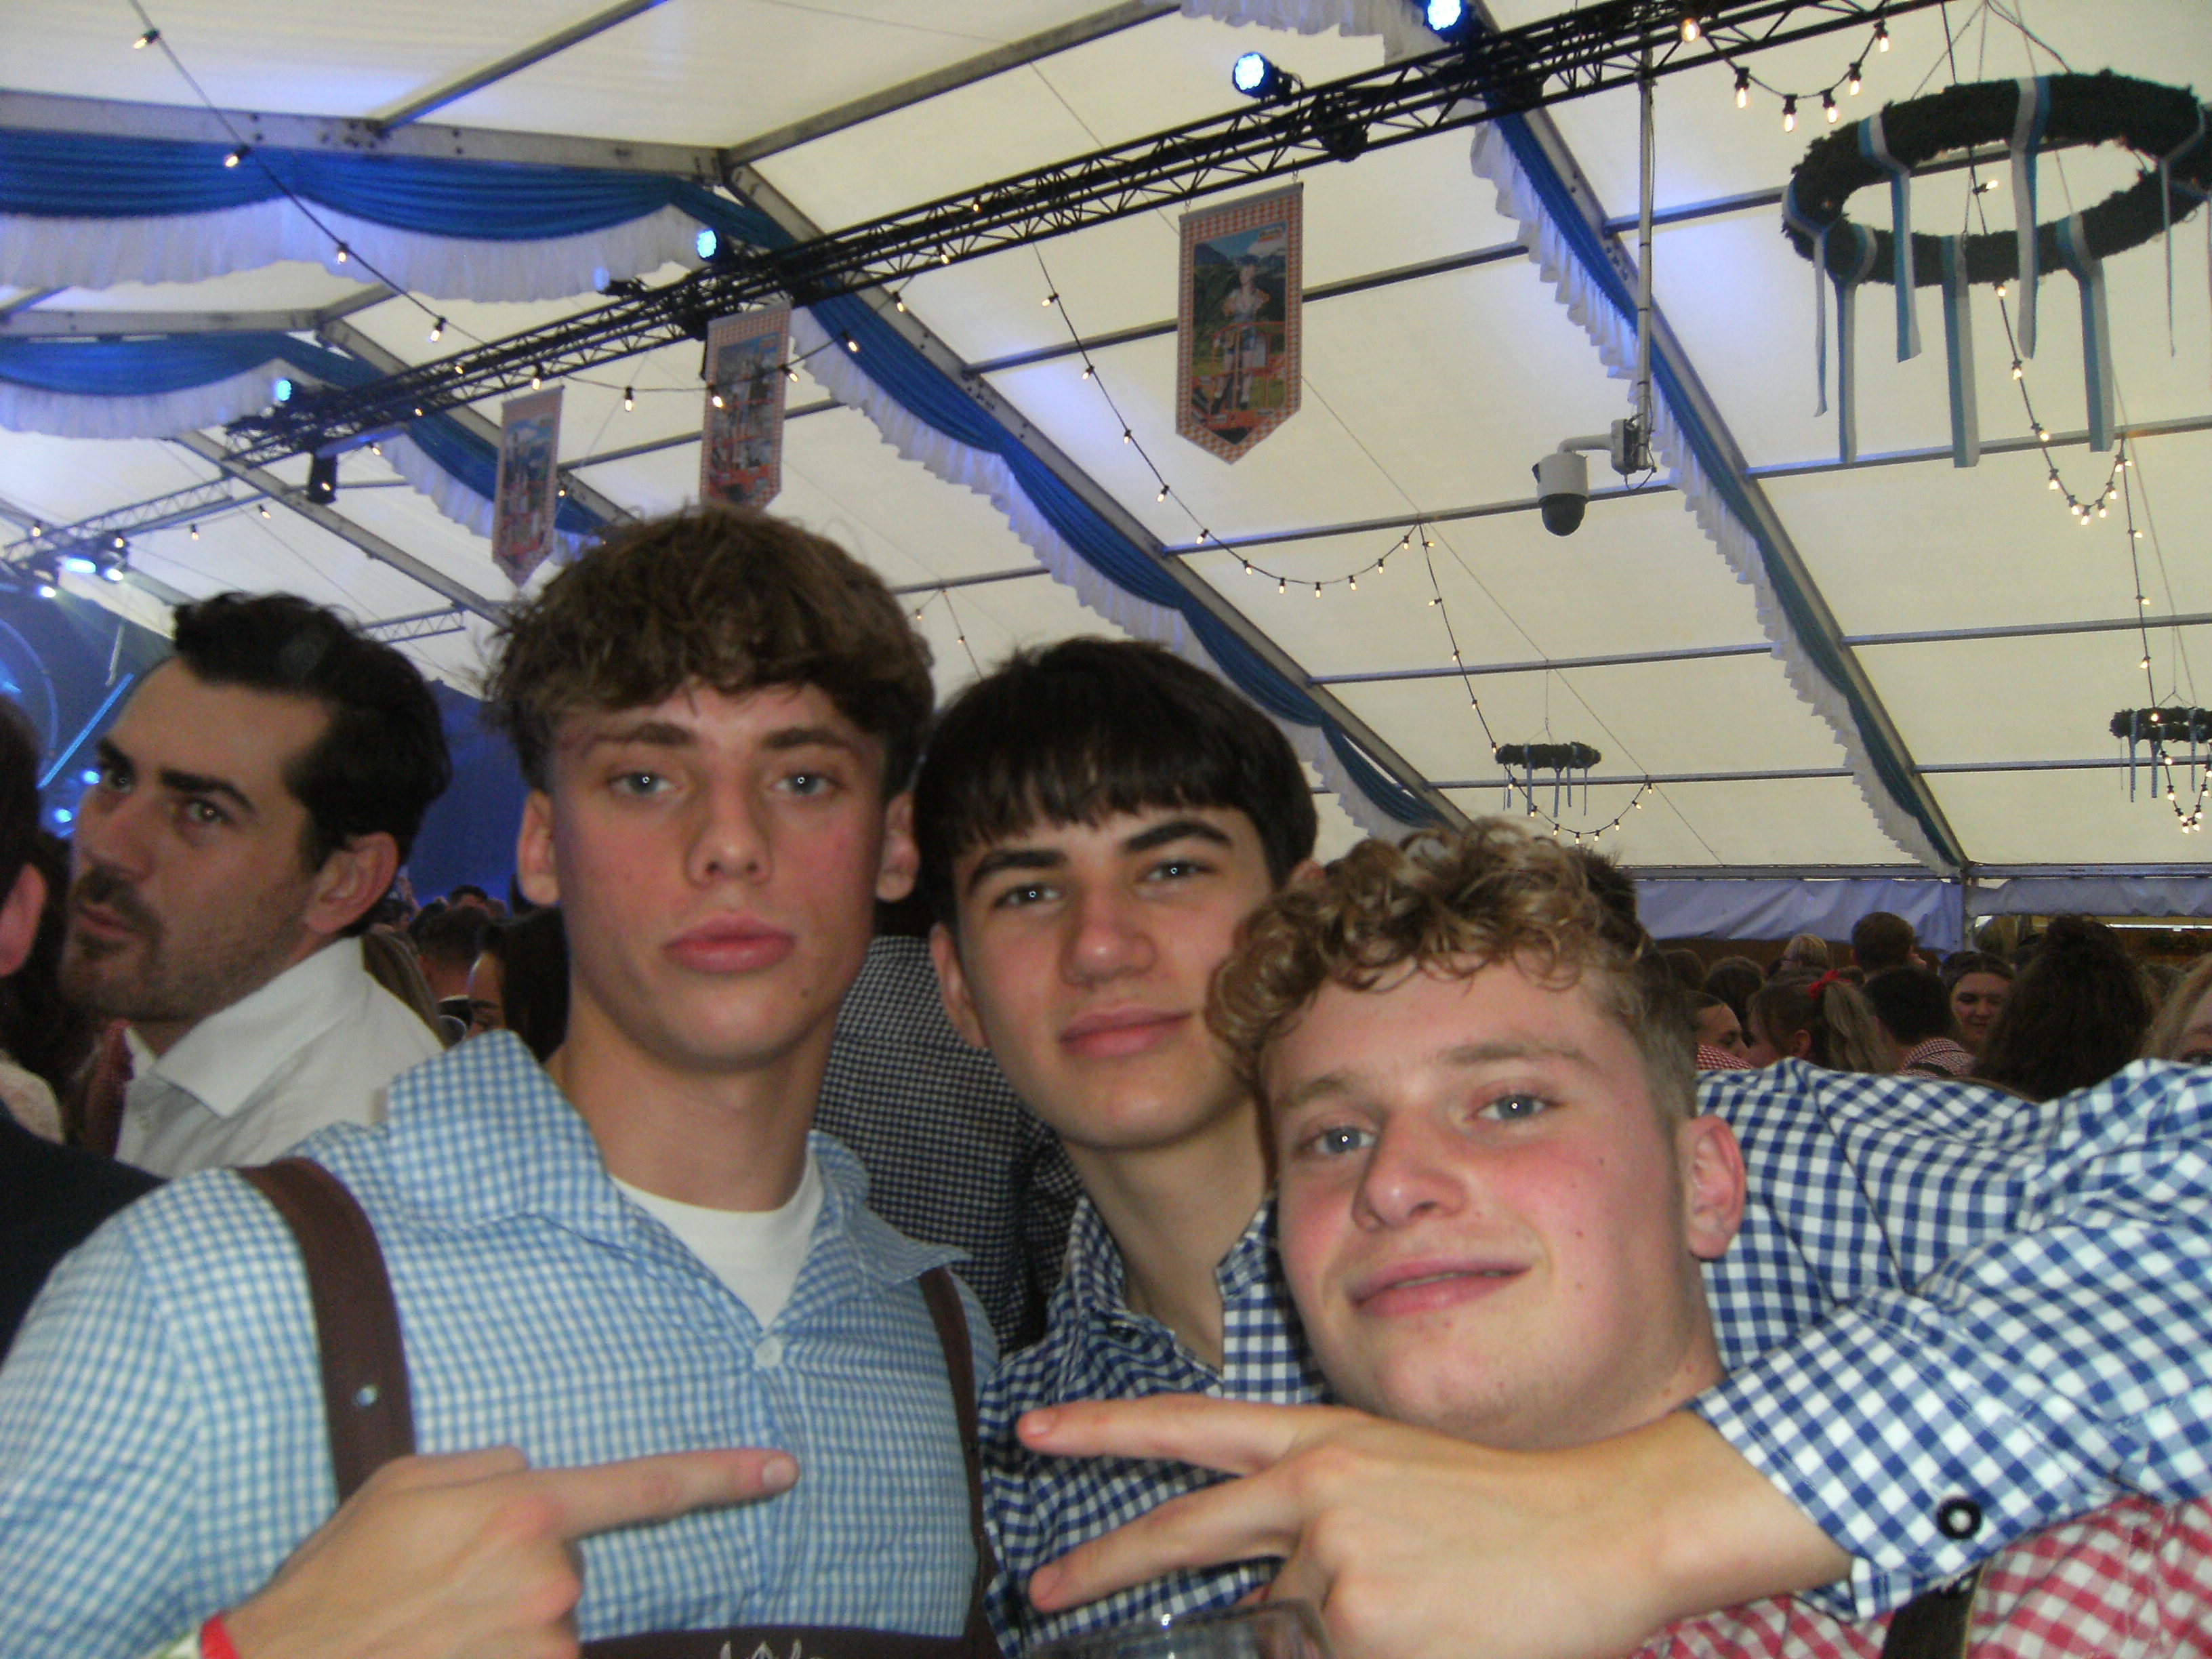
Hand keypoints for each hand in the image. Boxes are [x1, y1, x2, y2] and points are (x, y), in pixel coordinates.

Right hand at [223, 1445, 797, 1658]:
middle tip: (439, 1581)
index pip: (647, 1488)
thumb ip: (489, 1468)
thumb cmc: (336, 1579)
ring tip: (428, 1625)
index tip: (783, 1469)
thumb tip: (534, 1478)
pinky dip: (495, 1652)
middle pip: (569, 1558)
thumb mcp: (404, 1484)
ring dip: (501, 1619)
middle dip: (520, 1564)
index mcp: (523, 1509)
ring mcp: (542, 1644)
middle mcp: (547, 1579)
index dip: (723, 1477)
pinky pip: (533, 1657)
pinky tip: (439, 1648)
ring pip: (549, 1617)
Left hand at [1019, 1399, 1847, 1658]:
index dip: (1108, 1428)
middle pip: (1184, 1533)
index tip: (1035, 1428)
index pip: (1194, 1428)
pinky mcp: (1361, 1628)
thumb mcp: (1394, 1482)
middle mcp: (1313, 1492)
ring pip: (1288, 1632)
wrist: (1603, 1525)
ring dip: (1336, 1639)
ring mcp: (1333, 1563)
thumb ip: (1310, 1527)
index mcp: (1323, 1441)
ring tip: (1423, 1607)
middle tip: (1044, 1590)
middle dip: (1104, 1564)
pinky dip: (1371, 1657)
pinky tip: (1435, 1631)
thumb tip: (1258, 1600)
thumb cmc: (1507, 1508)